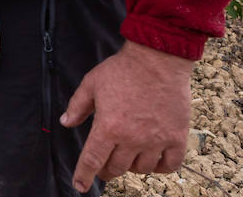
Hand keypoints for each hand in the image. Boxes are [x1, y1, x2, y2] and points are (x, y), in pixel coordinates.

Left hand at [61, 40, 193, 190]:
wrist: (157, 59)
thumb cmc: (122, 70)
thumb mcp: (92, 83)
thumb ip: (77, 106)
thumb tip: (66, 123)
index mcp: (108, 127)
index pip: (92, 161)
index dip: (83, 176)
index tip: (79, 186)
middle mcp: (132, 139)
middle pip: (116, 168)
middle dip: (106, 171)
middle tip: (105, 166)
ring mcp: (156, 140)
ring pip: (141, 169)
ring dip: (131, 167)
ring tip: (128, 157)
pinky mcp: (176, 137)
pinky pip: (169, 165)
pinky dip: (160, 167)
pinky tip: (154, 160)